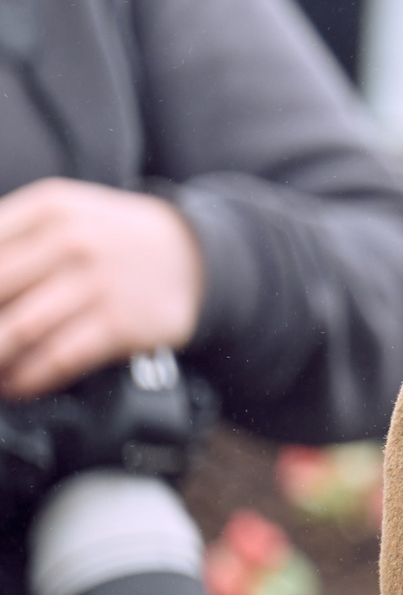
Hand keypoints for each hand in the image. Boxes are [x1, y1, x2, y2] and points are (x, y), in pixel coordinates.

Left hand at [0, 179, 203, 398]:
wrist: (191, 254)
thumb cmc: (111, 239)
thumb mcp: (62, 215)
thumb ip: (9, 240)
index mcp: (47, 209)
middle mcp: (71, 241)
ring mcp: (97, 283)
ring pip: (16, 330)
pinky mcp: (121, 323)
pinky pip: (57, 358)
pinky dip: (27, 379)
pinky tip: (17, 384)